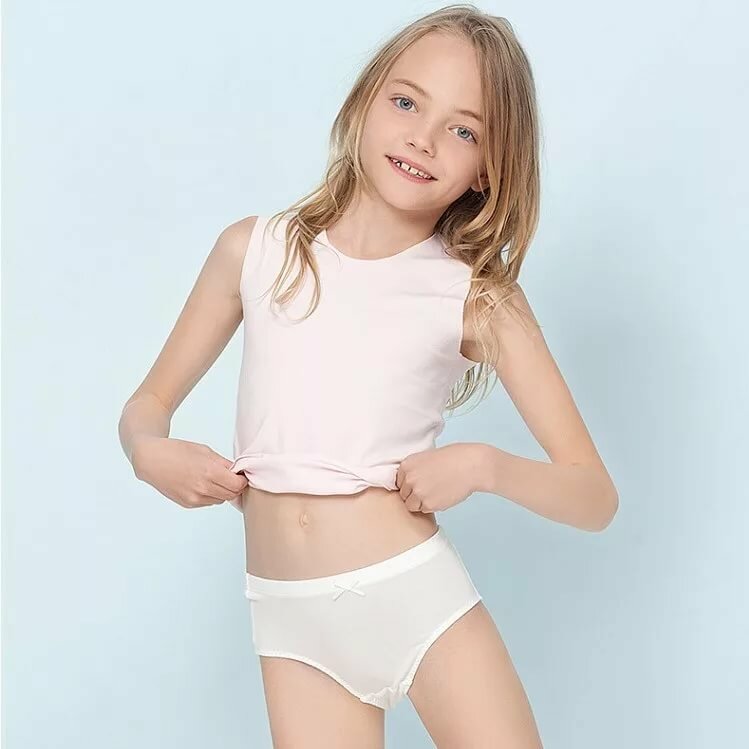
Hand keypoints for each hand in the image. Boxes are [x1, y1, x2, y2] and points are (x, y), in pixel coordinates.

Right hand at [132, 437, 247, 508]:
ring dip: (223, 491)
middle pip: (232, 495)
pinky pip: (208, 502)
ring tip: (214, 479)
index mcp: (209, 472)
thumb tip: (238, 472)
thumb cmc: (178, 451)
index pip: (238, 485)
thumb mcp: (205, 451)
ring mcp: (194, 498)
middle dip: (235, 487)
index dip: (242, 479)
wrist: (152, 460)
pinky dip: (211, 495)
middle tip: (232, 477)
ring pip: (221, 500)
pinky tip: (203, 484)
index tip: (241, 474)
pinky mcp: (188, 504)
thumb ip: (224, 463)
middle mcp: (203, 488)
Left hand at [394, 442, 487, 513]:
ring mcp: (418, 492)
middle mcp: (409, 479)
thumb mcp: (426, 457)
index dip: (410, 484)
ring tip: (435, 493)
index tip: (421, 482)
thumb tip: (408, 485)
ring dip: (421, 502)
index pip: (399, 482)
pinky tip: (442, 495)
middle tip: (430, 488)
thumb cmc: (452, 458)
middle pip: (403, 495)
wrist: (470, 466)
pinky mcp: (429, 504)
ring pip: (411, 505)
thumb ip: (414, 470)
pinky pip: (424, 510)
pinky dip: (431, 506)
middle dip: (414, 494)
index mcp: (407, 465)